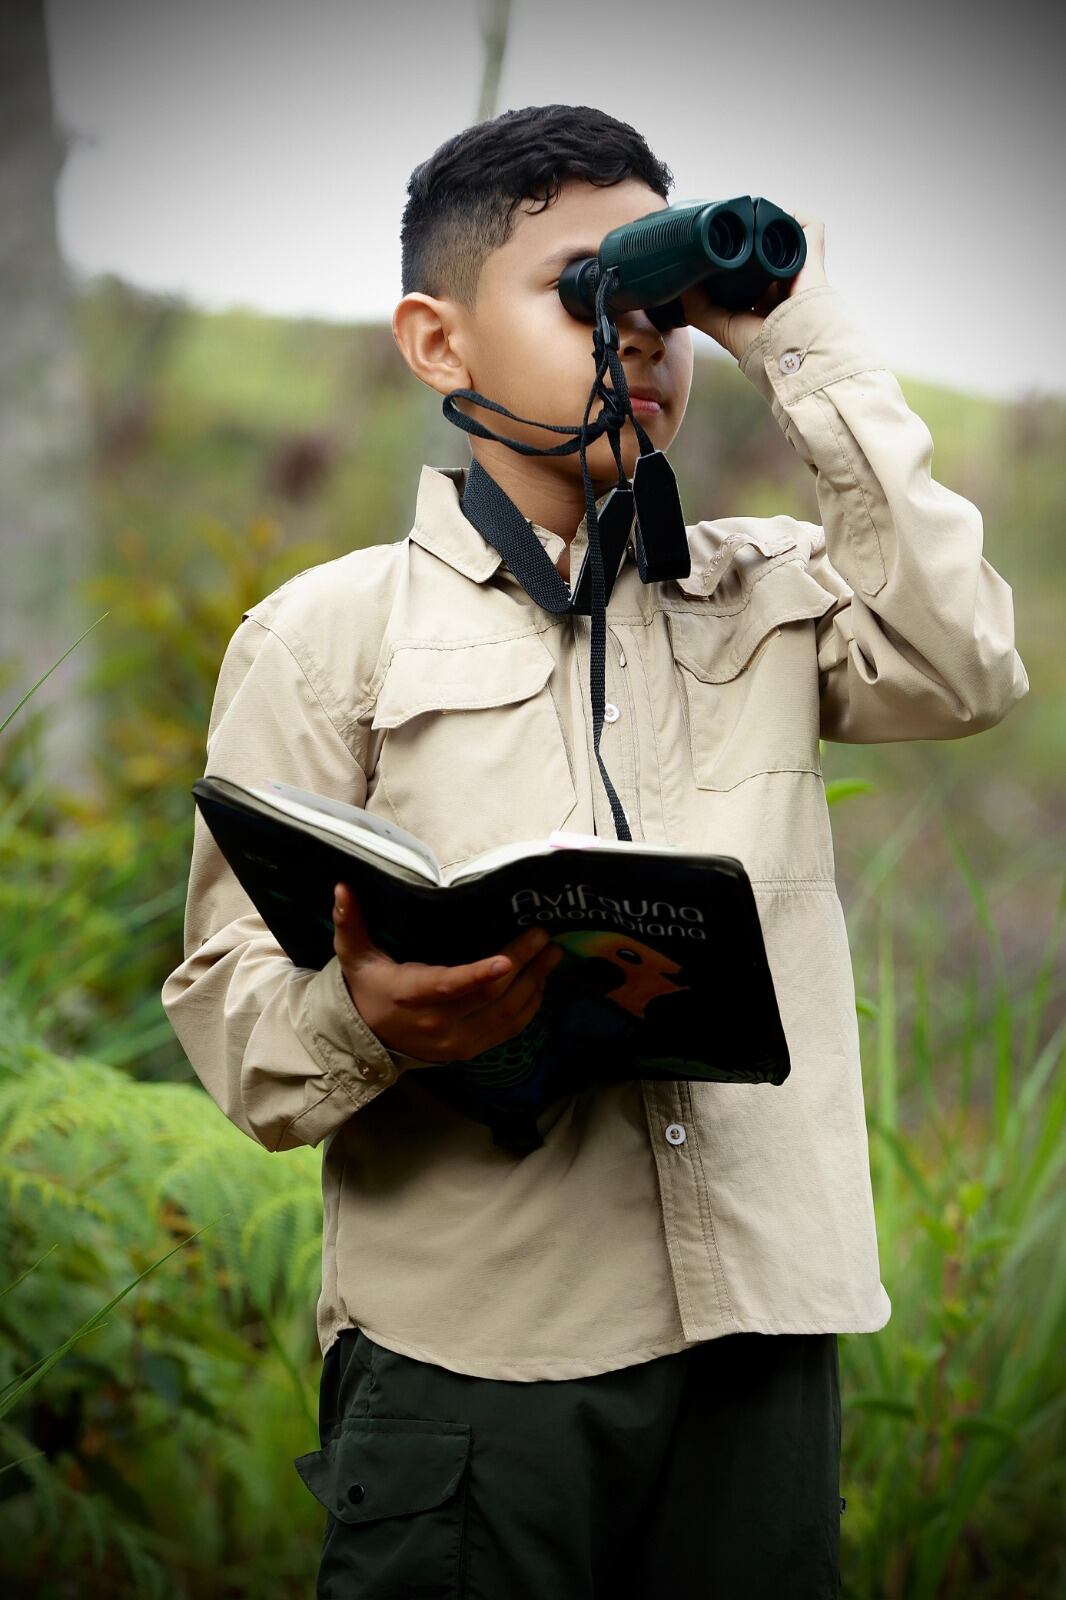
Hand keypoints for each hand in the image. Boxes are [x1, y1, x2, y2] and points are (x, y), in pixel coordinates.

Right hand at [331, 882, 562, 1062]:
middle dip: (522, 965)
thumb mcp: (354, 955)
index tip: (506, 960)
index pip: (448, 987)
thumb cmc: (367, 988)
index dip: (478, 975)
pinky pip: (509, 1030)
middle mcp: (438, 1024)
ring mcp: (458, 1042)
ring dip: (534, 983)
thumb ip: (350, 922)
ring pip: (506, 1015)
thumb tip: (343, 887)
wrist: (369, 1040)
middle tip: (544, 936)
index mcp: (410, 995)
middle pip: (489, 997)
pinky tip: (541, 981)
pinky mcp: (472, 1050)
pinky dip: (530, 1006)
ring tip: (552, 954)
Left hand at [679, 211, 828, 362]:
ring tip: (747, 216)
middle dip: (749, 235)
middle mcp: (780, 284)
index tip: (717, 245)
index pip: (747, 271)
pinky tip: (772, 216)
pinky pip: (809, 228)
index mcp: (763, 301)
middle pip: (764, 250)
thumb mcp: (722, 327)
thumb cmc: (762, 347)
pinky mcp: (813, 259)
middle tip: (731, 226)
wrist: (791, 351)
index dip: (734, 257)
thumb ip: (699, 308)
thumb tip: (679, 286)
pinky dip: (793, 218)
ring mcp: (798, 271)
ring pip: (782, 236)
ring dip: (766, 223)